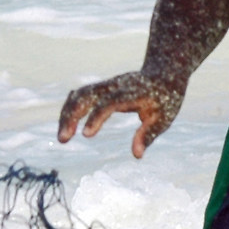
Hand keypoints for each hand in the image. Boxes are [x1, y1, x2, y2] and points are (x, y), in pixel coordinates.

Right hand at [56, 70, 186, 157]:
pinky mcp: (101, 88)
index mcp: (131, 93)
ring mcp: (106, 85)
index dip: (96, 117)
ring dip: (66, 114)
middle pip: (85, 96)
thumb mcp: (163, 119)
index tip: (86, 135)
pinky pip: (80, 95)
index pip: (108, 103)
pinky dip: (70, 108)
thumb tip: (137, 155)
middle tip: (63, 139)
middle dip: (71, 116)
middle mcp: (114, 87)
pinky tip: (66, 125)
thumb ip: (148, 135)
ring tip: (62, 138)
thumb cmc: (165, 99)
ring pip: (78, 94)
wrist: (163, 73)